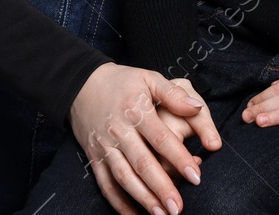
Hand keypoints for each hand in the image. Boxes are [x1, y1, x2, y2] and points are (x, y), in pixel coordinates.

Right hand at [69, 63, 220, 214]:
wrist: (81, 84)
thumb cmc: (122, 82)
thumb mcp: (148, 78)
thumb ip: (173, 94)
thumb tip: (197, 108)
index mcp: (136, 111)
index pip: (161, 138)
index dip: (179, 158)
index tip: (196, 176)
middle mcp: (120, 131)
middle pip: (143, 163)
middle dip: (162, 187)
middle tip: (179, 207)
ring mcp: (105, 146)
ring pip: (124, 177)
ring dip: (143, 199)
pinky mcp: (94, 158)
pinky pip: (106, 185)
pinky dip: (119, 203)